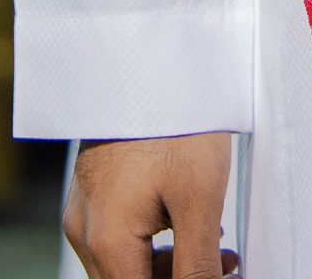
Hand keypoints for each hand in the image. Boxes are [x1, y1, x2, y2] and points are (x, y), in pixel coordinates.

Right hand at [63, 136, 238, 277]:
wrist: (150, 54)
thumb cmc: (176, 121)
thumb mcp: (199, 200)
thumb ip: (197, 266)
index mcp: (106, 242)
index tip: (225, 278)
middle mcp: (83, 230)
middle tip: (229, 266)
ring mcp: (83, 207)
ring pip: (124, 265)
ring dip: (171, 267)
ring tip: (219, 249)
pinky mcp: (92, 186)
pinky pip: (118, 235)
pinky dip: (154, 242)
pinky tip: (190, 223)